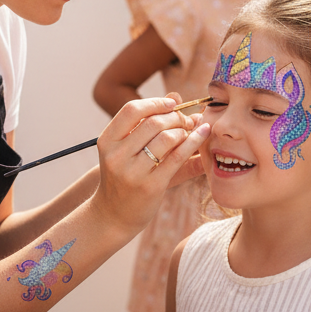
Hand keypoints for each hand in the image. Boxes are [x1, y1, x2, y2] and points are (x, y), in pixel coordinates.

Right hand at [91, 93, 209, 235]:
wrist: (114, 215)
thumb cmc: (125, 176)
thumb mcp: (128, 149)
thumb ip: (149, 123)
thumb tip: (176, 96)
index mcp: (107, 141)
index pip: (132, 110)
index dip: (155, 103)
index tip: (174, 105)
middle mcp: (116, 155)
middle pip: (153, 122)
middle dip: (175, 117)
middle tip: (187, 120)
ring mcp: (132, 172)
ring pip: (166, 138)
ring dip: (184, 131)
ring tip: (191, 132)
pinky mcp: (150, 186)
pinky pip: (177, 157)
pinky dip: (194, 142)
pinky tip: (203, 134)